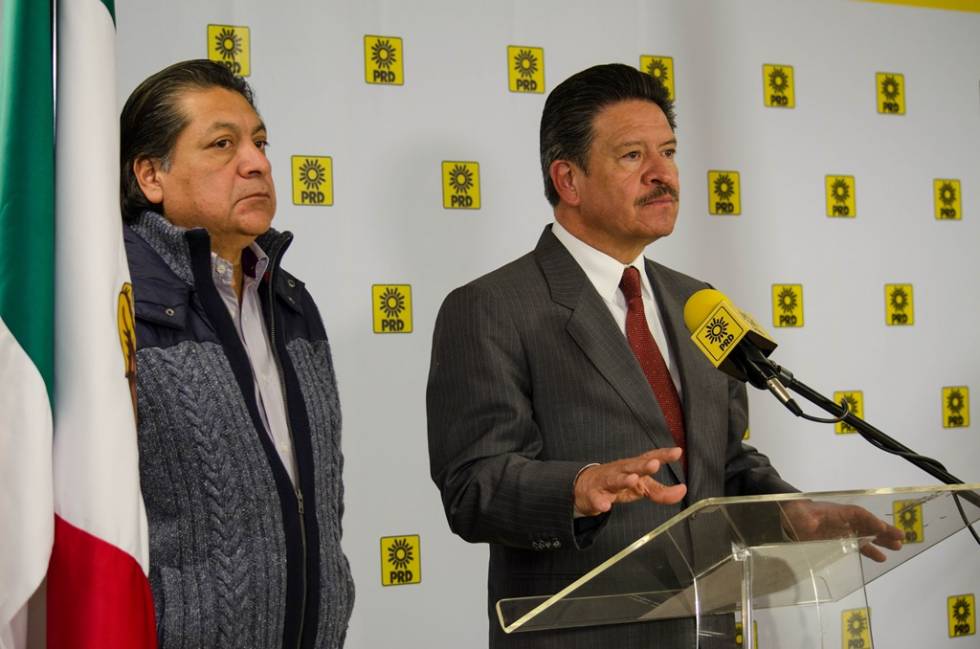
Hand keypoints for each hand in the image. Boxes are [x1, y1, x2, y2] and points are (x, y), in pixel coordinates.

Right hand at [573, 448, 686, 516]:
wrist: (585, 487)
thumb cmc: (618, 484)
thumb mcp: (642, 487)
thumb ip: (662, 491)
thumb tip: (683, 490)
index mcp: (634, 467)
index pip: (649, 458)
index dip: (663, 455)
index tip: (677, 452)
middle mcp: (620, 470)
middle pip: (632, 466)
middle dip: (642, 465)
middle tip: (654, 464)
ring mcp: (606, 481)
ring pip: (614, 479)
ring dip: (623, 479)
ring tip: (633, 480)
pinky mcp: (593, 494)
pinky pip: (596, 498)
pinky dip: (600, 501)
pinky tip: (605, 505)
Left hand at [780, 500, 904, 562]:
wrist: (786, 517)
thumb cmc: (794, 513)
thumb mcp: (799, 514)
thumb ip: (805, 518)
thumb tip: (810, 524)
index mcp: (835, 511)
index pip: (857, 514)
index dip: (869, 520)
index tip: (882, 529)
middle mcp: (843, 520)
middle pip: (867, 523)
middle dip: (883, 530)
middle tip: (901, 537)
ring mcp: (842, 530)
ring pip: (866, 534)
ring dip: (881, 540)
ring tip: (898, 547)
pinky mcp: (838, 540)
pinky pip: (858, 544)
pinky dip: (869, 550)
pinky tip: (880, 557)